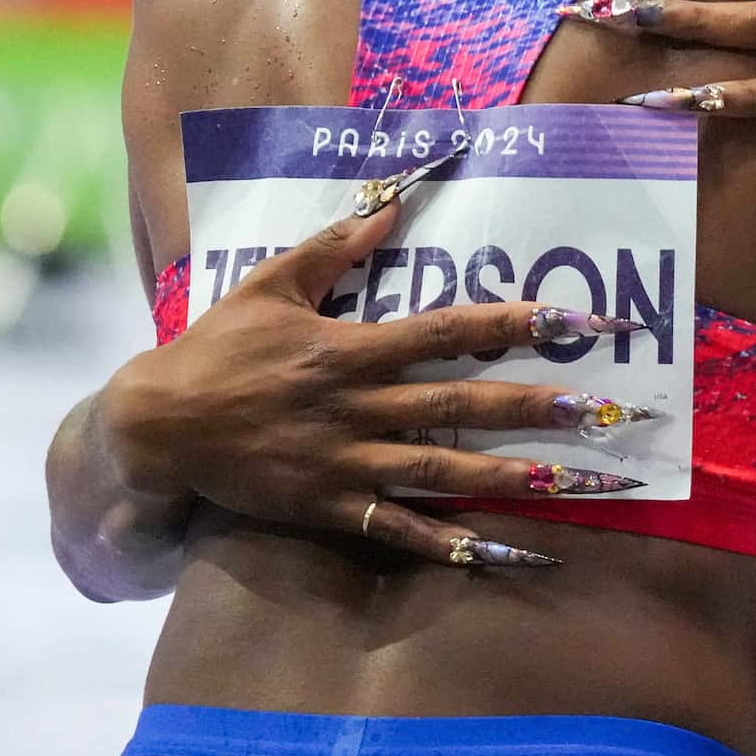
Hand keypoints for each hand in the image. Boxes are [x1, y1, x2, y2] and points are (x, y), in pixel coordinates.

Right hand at [98, 202, 638, 568]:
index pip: (450, 330)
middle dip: (534, 406)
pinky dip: (450, 543)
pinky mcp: (329, 509)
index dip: (517, 323)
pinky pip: (399, 530)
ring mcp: (345, 463)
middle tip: (601, 410)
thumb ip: (335, 246)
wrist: (154, 430)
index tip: (576, 321)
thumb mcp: (271, 283)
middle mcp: (358, 406)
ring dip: (511, 475)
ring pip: (443, 469)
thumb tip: (392, 203)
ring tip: (573, 479)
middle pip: (461, 404)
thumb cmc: (216, 350)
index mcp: (351, 347)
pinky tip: (502, 553)